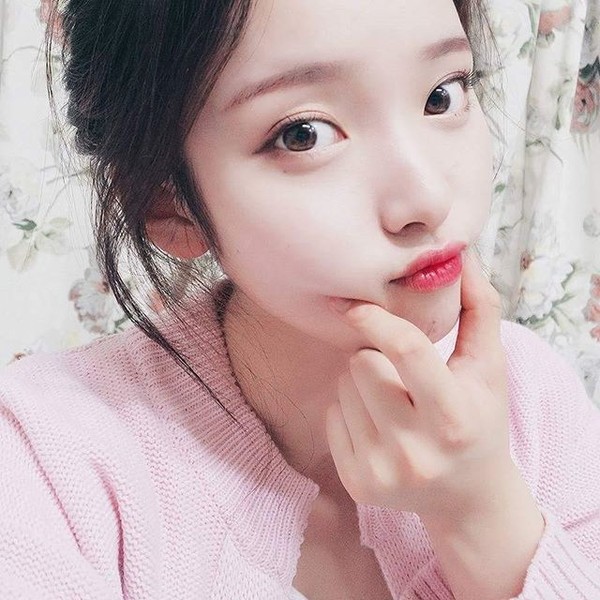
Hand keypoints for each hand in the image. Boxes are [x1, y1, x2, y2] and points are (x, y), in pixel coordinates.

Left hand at [326, 253, 516, 520]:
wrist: (467, 496)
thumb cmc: (480, 420)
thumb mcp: (489, 367)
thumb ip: (480, 308)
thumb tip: (462, 254)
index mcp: (454, 418)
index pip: (407, 351)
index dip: (378, 319)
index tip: (359, 307)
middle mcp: (416, 451)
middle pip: (363, 365)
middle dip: (375, 357)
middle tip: (399, 375)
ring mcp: (382, 472)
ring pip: (343, 387)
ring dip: (361, 382)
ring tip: (393, 401)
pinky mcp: (357, 484)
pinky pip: (331, 416)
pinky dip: (348, 409)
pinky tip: (378, 424)